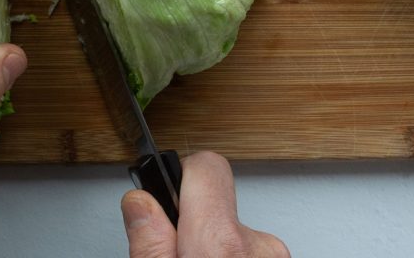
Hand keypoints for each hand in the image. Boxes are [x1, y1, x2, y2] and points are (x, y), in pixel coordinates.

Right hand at [122, 152, 288, 257]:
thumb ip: (149, 243)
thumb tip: (140, 202)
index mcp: (221, 243)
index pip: (206, 165)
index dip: (179, 175)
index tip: (166, 193)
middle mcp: (258, 245)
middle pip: (216, 202)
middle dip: (193, 221)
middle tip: (176, 251)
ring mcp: (273, 256)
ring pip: (232, 230)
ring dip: (214, 245)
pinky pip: (250, 249)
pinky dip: (231, 257)